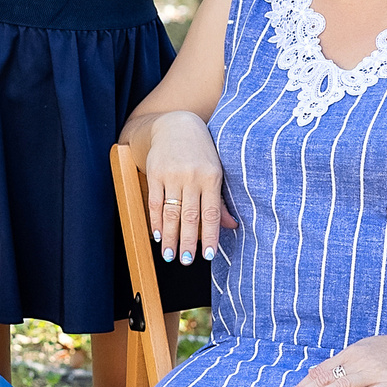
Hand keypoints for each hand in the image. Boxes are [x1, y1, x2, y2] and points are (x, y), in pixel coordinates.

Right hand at [143, 110, 234, 261]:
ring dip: (170, 236)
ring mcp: (171, 175)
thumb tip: (232, 225)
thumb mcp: (216, 171)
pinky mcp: (155, 173)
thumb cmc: (202, 152)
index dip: (210, 236)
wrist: (176, 124)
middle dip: (187, 241)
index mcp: (211, 177)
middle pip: (189, 216)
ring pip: (171, 212)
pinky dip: (156, 221)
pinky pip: (155, 202)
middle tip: (186, 261)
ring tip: (170, 256)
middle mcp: (191, 176)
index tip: (208, 256)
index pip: (211, 213)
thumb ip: (220, 200)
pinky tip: (158, 235)